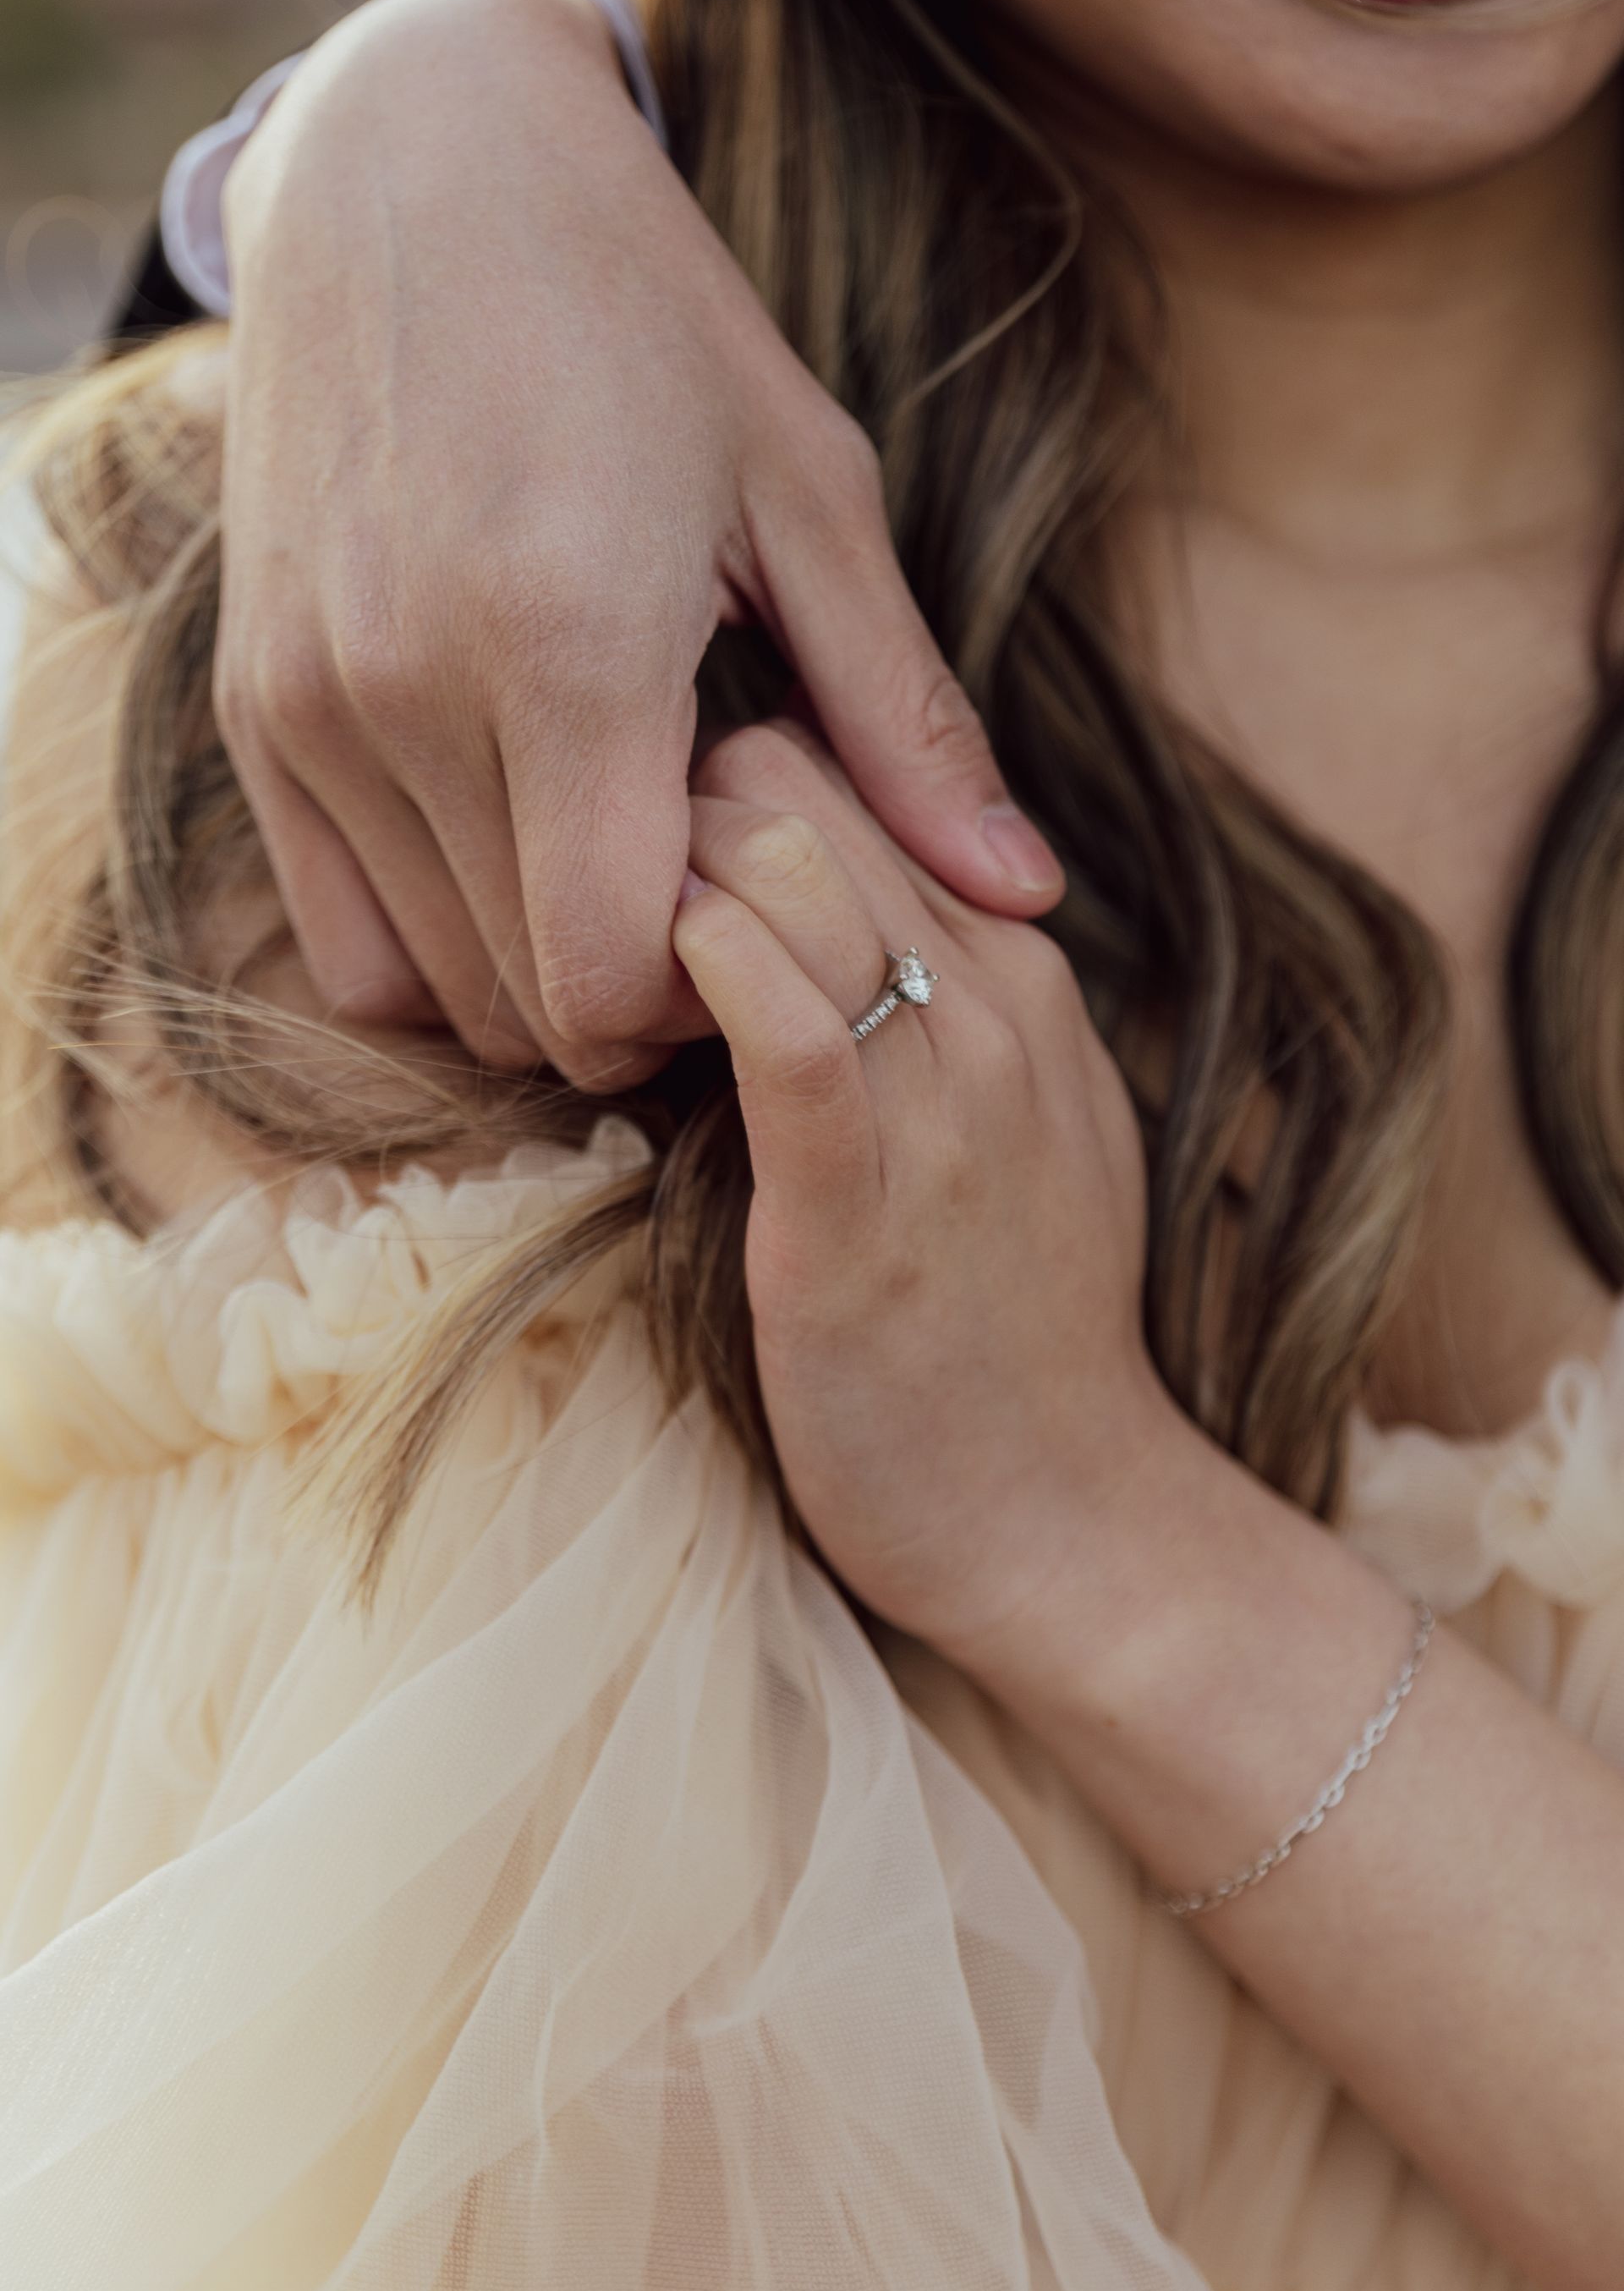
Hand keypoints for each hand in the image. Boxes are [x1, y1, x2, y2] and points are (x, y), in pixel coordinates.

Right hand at [215, 0, 1063, 1087]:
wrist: (416, 170)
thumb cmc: (643, 322)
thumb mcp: (811, 499)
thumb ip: (907, 721)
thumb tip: (1023, 893)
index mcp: (566, 649)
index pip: (610, 977)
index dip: (704, 1003)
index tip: (762, 925)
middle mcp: (407, 695)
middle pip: (531, 1007)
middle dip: (641, 1002)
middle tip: (708, 900)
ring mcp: (311, 708)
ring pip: (437, 991)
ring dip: (542, 976)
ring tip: (617, 858)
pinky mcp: (252, 711)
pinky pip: (342, 943)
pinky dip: (437, 952)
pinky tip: (518, 861)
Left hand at [672, 722, 1174, 1666]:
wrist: (1071, 1521)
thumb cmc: (1009, 1336)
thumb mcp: (1015, 1133)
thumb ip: (938, 1015)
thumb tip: (814, 931)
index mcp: (1021, 972)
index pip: (854, 769)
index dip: (718, 788)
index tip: (633, 864)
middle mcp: (996, 1001)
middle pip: (799, 779)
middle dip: (665, 809)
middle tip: (584, 911)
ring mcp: (943, 1095)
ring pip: (782, 864)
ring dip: (655, 886)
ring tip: (593, 979)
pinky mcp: (861, 1199)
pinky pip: (780, 1019)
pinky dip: (690, 974)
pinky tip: (637, 1007)